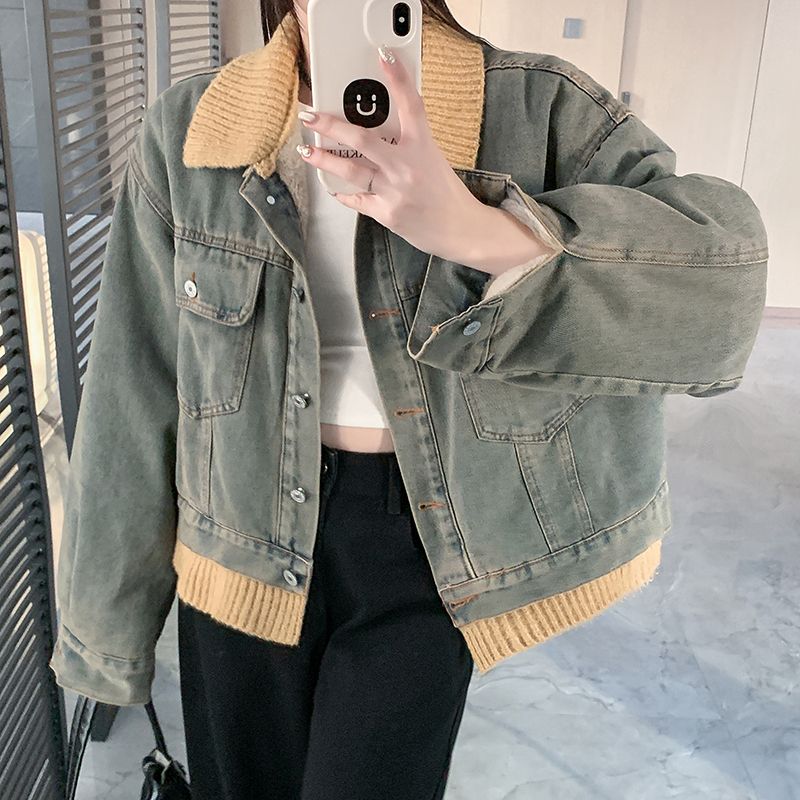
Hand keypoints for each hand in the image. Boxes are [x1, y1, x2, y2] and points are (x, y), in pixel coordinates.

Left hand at [296, 43, 487, 260]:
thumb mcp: (433, 159)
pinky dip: (344, 193)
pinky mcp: (387, 213)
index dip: (397, 78)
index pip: (411, 105)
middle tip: (310, 115)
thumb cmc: (446, 194)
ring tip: (307, 150)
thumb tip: (380, 128)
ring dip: (324, 159)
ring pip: (351, 170)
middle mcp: (406, 166)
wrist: (460, 230)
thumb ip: (409, 143)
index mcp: (423, 146)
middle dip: (331, 125)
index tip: (383, 56)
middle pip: (362, 139)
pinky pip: (357, 199)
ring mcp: (394, 191)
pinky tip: (333, 188)